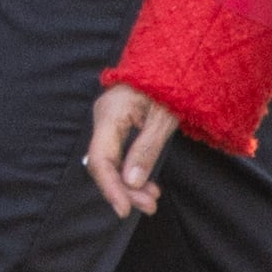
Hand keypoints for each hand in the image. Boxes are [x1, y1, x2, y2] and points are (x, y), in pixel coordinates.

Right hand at [86, 85, 180, 216]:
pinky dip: (131, 171)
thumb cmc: (169, 85)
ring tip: (152, 200)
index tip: (124, 210)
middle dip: (124, 190)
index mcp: (110, 114)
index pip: (101, 158)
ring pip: (111, 162)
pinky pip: (118, 154)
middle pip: (104, 163)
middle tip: (150, 207)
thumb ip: (146, 150)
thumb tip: (132, 183)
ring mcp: (108, 121)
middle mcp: (103, 118)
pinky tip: (146, 185)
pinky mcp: (116, 124)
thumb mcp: (163, 118)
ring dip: (129, 184)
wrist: (171, 61)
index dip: (110, 188)